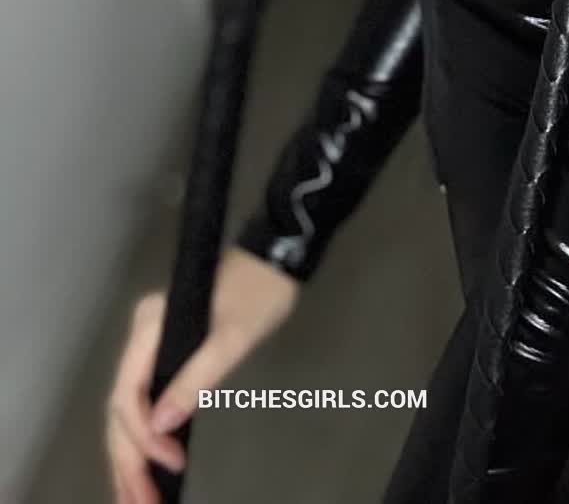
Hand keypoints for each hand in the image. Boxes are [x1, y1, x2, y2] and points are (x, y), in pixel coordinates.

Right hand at [104, 245, 299, 502]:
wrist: (278, 257)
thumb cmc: (259, 292)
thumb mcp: (233, 338)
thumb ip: (195, 379)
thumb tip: (159, 427)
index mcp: (148, 328)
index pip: (129, 395)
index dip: (144, 437)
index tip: (172, 464)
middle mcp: (140, 338)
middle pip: (121, 410)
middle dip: (128, 461)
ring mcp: (150, 347)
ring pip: (129, 412)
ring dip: (130, 458)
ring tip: (136, 500)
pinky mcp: (166, 356)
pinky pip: (145, 402)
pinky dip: (144, 438)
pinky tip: (146, 468)